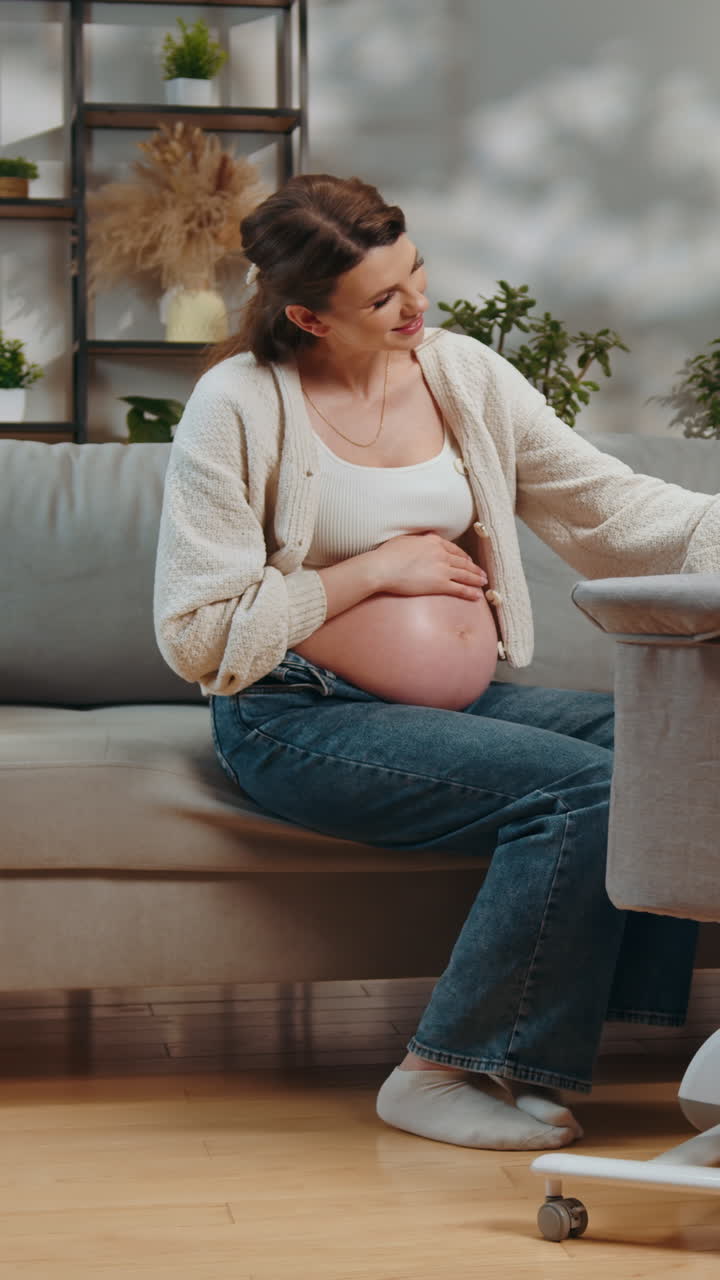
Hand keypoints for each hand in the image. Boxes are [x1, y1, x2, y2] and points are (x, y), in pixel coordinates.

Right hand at [368, 531, 487, 598]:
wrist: (383, 567)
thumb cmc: (388, 554)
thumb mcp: (405, 539)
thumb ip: (419, 539)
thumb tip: (426, 538)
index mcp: (433, 541)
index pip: (454, 549)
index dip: (464, 556)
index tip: (469, 561)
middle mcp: (441, 554)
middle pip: (463, 562)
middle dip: (474, 568)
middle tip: (482, 573)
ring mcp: (442, 569)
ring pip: (465, 574)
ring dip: (476, 579)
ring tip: (483, 583)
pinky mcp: (439, 584)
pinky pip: (459, 588)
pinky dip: (470, 592)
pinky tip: (477, 596)